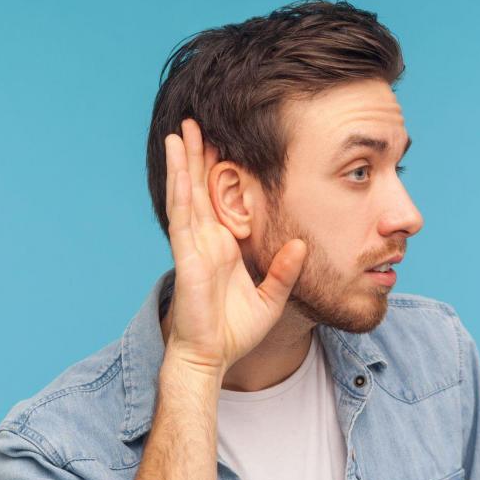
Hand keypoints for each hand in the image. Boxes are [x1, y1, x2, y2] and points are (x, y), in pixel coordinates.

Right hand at [162, 118, 306, 376]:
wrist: (212, 358)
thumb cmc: (236, 332)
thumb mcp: (271, 298)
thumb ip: (285, 271)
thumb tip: (302, 245)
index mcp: (224, 248)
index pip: (220, 201)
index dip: (219, 171)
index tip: (224, 140)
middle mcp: (207, 241)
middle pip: (200, 188)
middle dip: (198, 155)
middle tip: (196, 120)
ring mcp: (194, 247)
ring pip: (186, 194)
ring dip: (183, 161)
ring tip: (181, 129)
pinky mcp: (187, 257)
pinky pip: (183, 215)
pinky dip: (179, 186)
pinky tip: (177, 161)